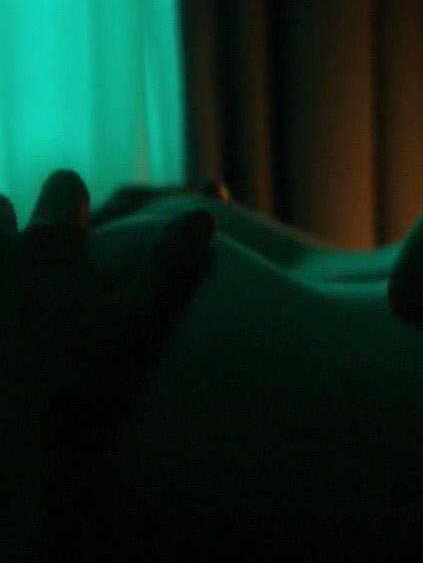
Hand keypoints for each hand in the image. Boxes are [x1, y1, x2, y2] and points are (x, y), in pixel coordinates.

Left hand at [2, 170, 215, 465]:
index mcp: (49, 245)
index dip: (75, 198)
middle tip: (33, 256)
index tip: (83, 219)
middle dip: (11, 220)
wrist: (12, 438)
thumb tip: (201, 218)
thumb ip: (169, 266)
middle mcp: (0, 254)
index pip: (63, 187)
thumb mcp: (137, 322)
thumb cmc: (78, 378)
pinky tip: (6, 326)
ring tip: (12, 288)